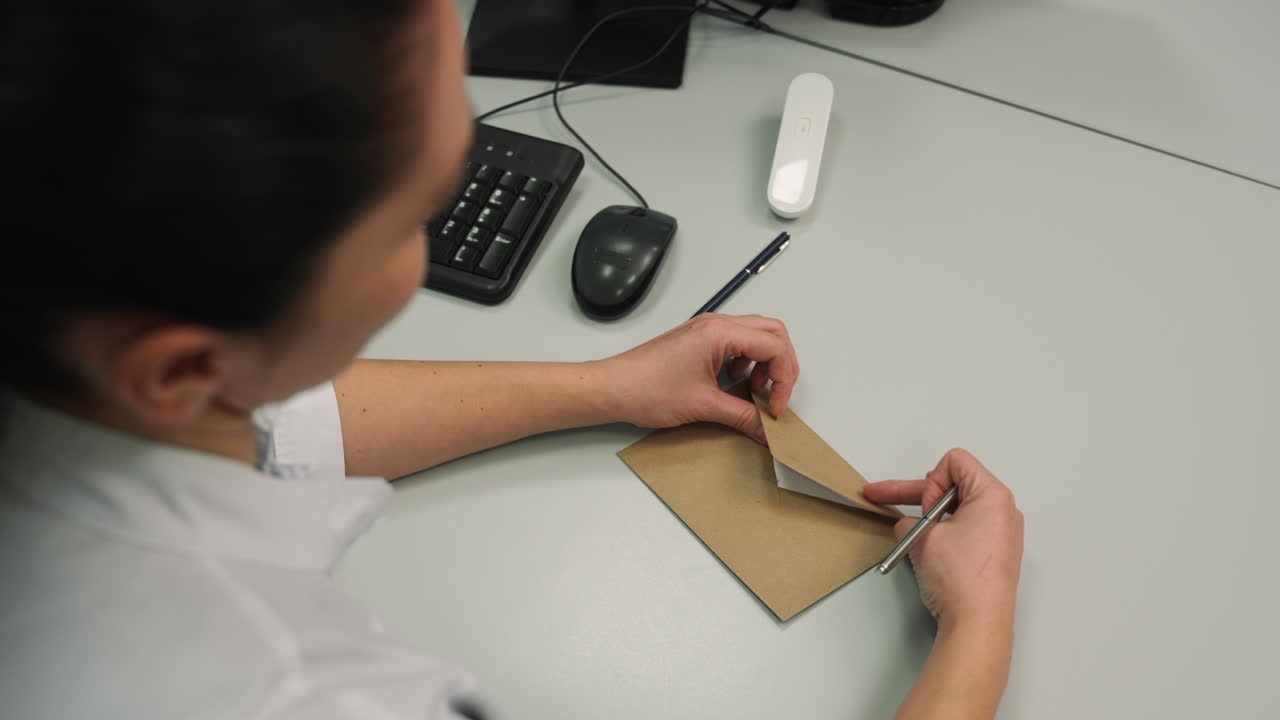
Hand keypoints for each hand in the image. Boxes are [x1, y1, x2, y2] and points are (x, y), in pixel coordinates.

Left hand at [594, 314, 799, 443]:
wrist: (612, 387)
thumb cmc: (647, 389)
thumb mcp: (703, 406)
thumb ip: (743, 416)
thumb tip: (767, 430)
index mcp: (720, 333)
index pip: (775, 346)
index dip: (784, 379)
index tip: (775, 407)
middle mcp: (716, 324)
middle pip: (772, 333)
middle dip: (781, 366)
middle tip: (774, 396)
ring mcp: (706, 329)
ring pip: (756, 335)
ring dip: (763, 363)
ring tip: (752, 390)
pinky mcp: (697, 339)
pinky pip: (736, 342)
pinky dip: (746, 361)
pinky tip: (733, 382)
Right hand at [863, 449, 1023, 629]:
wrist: (977, 623)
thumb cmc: (961, 578)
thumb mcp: (922, 537)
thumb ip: (909, 520)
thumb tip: (908, 526)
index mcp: (992, 496)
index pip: (955, 462)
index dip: (930, 480)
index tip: (925, 508)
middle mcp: (1003, 511)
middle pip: (954, 485)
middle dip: (919, 495)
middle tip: (883, 496)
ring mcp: (1002, 534)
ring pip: (958, 509)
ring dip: (931, 517)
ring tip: (913, 537)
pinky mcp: (996, 554)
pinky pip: (967, 530)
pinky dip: (945, 533)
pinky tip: (928, 552)